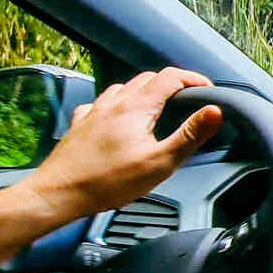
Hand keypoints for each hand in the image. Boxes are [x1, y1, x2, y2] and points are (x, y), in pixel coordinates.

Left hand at [20, 68, 223, 219]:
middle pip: (147, 79)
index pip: (170, 77)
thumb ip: (190, 135)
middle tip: (188, 98)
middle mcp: (113, 104)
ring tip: (157, 105)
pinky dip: (117, 104)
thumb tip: (214, 112)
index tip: (207, 89)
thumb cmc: (106, 182)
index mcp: (135, 108)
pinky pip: (101, 104)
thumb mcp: (160, 162)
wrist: (58, 195)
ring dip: (145, 90)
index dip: (194, 79)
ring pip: (123, 88)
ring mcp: (94, 113)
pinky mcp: (80, 126)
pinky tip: (117, 117)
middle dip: (172, 84)